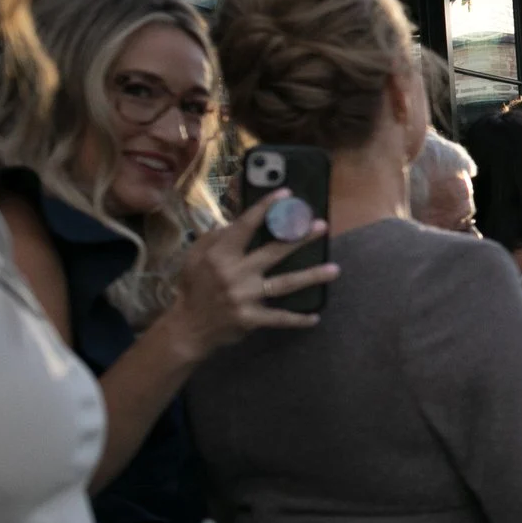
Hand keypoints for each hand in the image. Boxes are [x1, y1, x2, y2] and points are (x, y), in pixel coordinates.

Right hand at [160, 190, 340, 356]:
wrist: (187, 327)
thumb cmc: (194, 287)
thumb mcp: (195, 257)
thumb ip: (215, 238)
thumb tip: (237, 220)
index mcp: (220, 255)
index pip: (245, 227)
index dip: (265, 209)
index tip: (286, 194)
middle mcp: (234, 273)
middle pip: (273, 253)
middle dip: (299, 238)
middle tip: (322, 226)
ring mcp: (244, 297)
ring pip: (284, 284)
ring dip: (311, 276)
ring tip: (335, 269)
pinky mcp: (250, 319)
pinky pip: (279, 318)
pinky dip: (297, 319)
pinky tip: (315, 317)